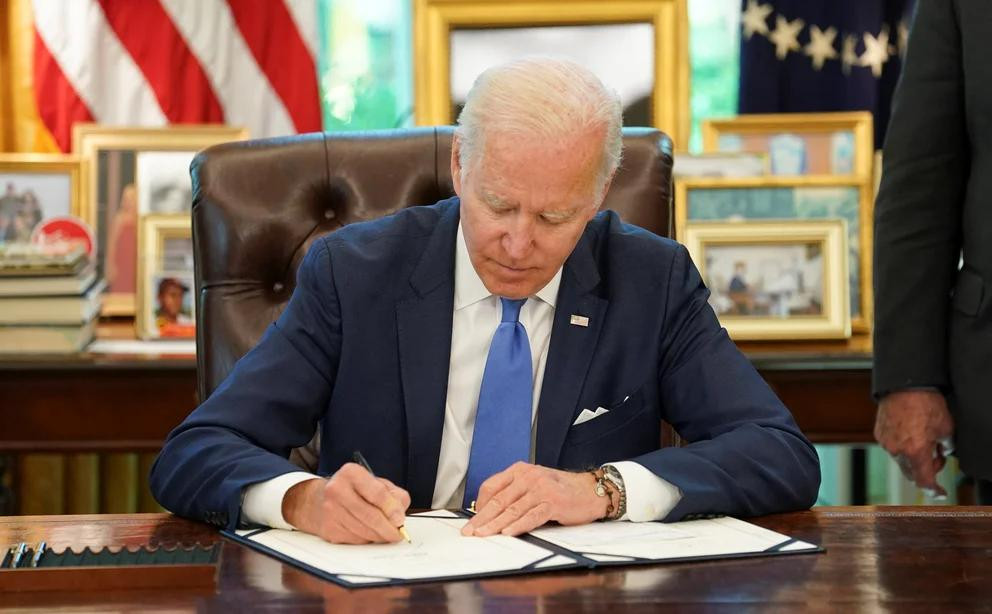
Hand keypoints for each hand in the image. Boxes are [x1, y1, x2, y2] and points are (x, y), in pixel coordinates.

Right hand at [282, 463, 410, 543]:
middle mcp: (337, 490)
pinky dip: (367, 539)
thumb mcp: (375, 483)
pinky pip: (355, 540)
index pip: (377, 493)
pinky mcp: (328, 529)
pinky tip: (368, 533)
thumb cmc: (353, 491)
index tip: (400, 519)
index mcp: (351, 473)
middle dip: (388, 529)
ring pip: (364, 531)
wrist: (319, 501)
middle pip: (370, 516)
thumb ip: (393, 495)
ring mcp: (330, 510)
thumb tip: (399, 515)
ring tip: (385, 533)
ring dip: (379, 536)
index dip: (392, 509)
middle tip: (397, 533)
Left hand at [461, 462, 609, 536]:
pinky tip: (508, 532)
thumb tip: (490, 512)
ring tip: (483, 535)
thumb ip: (514, 492)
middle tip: (469, 531)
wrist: (590, 490)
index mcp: (520, 470)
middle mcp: (528, 477)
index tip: (473, 519)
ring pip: (512, 509)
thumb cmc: (560, 489)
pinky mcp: (553, 502)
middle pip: (498, 500)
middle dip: (481, 518)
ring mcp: (541, 489)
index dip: (479, 504)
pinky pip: (531, 516)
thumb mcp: (533, 483)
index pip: (491, 486)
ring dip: (495, 524)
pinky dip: (518, 526)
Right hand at [874, 390, 953, 495]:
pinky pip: (892, 447)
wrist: (905, 385)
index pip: (924, 481)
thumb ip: (946, 445)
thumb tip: (943, 450)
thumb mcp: (946, 427)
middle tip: (936, 457)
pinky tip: (910, 433)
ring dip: (913, 457)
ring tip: (922, 439)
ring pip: (901, 460)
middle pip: (911, 473)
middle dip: (925, 470)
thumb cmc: (925, 403)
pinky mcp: (879, 434)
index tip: (939, 492)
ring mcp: (886, 442)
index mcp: (915, 451)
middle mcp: (898, 450)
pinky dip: (902, 446)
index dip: (934, 490)